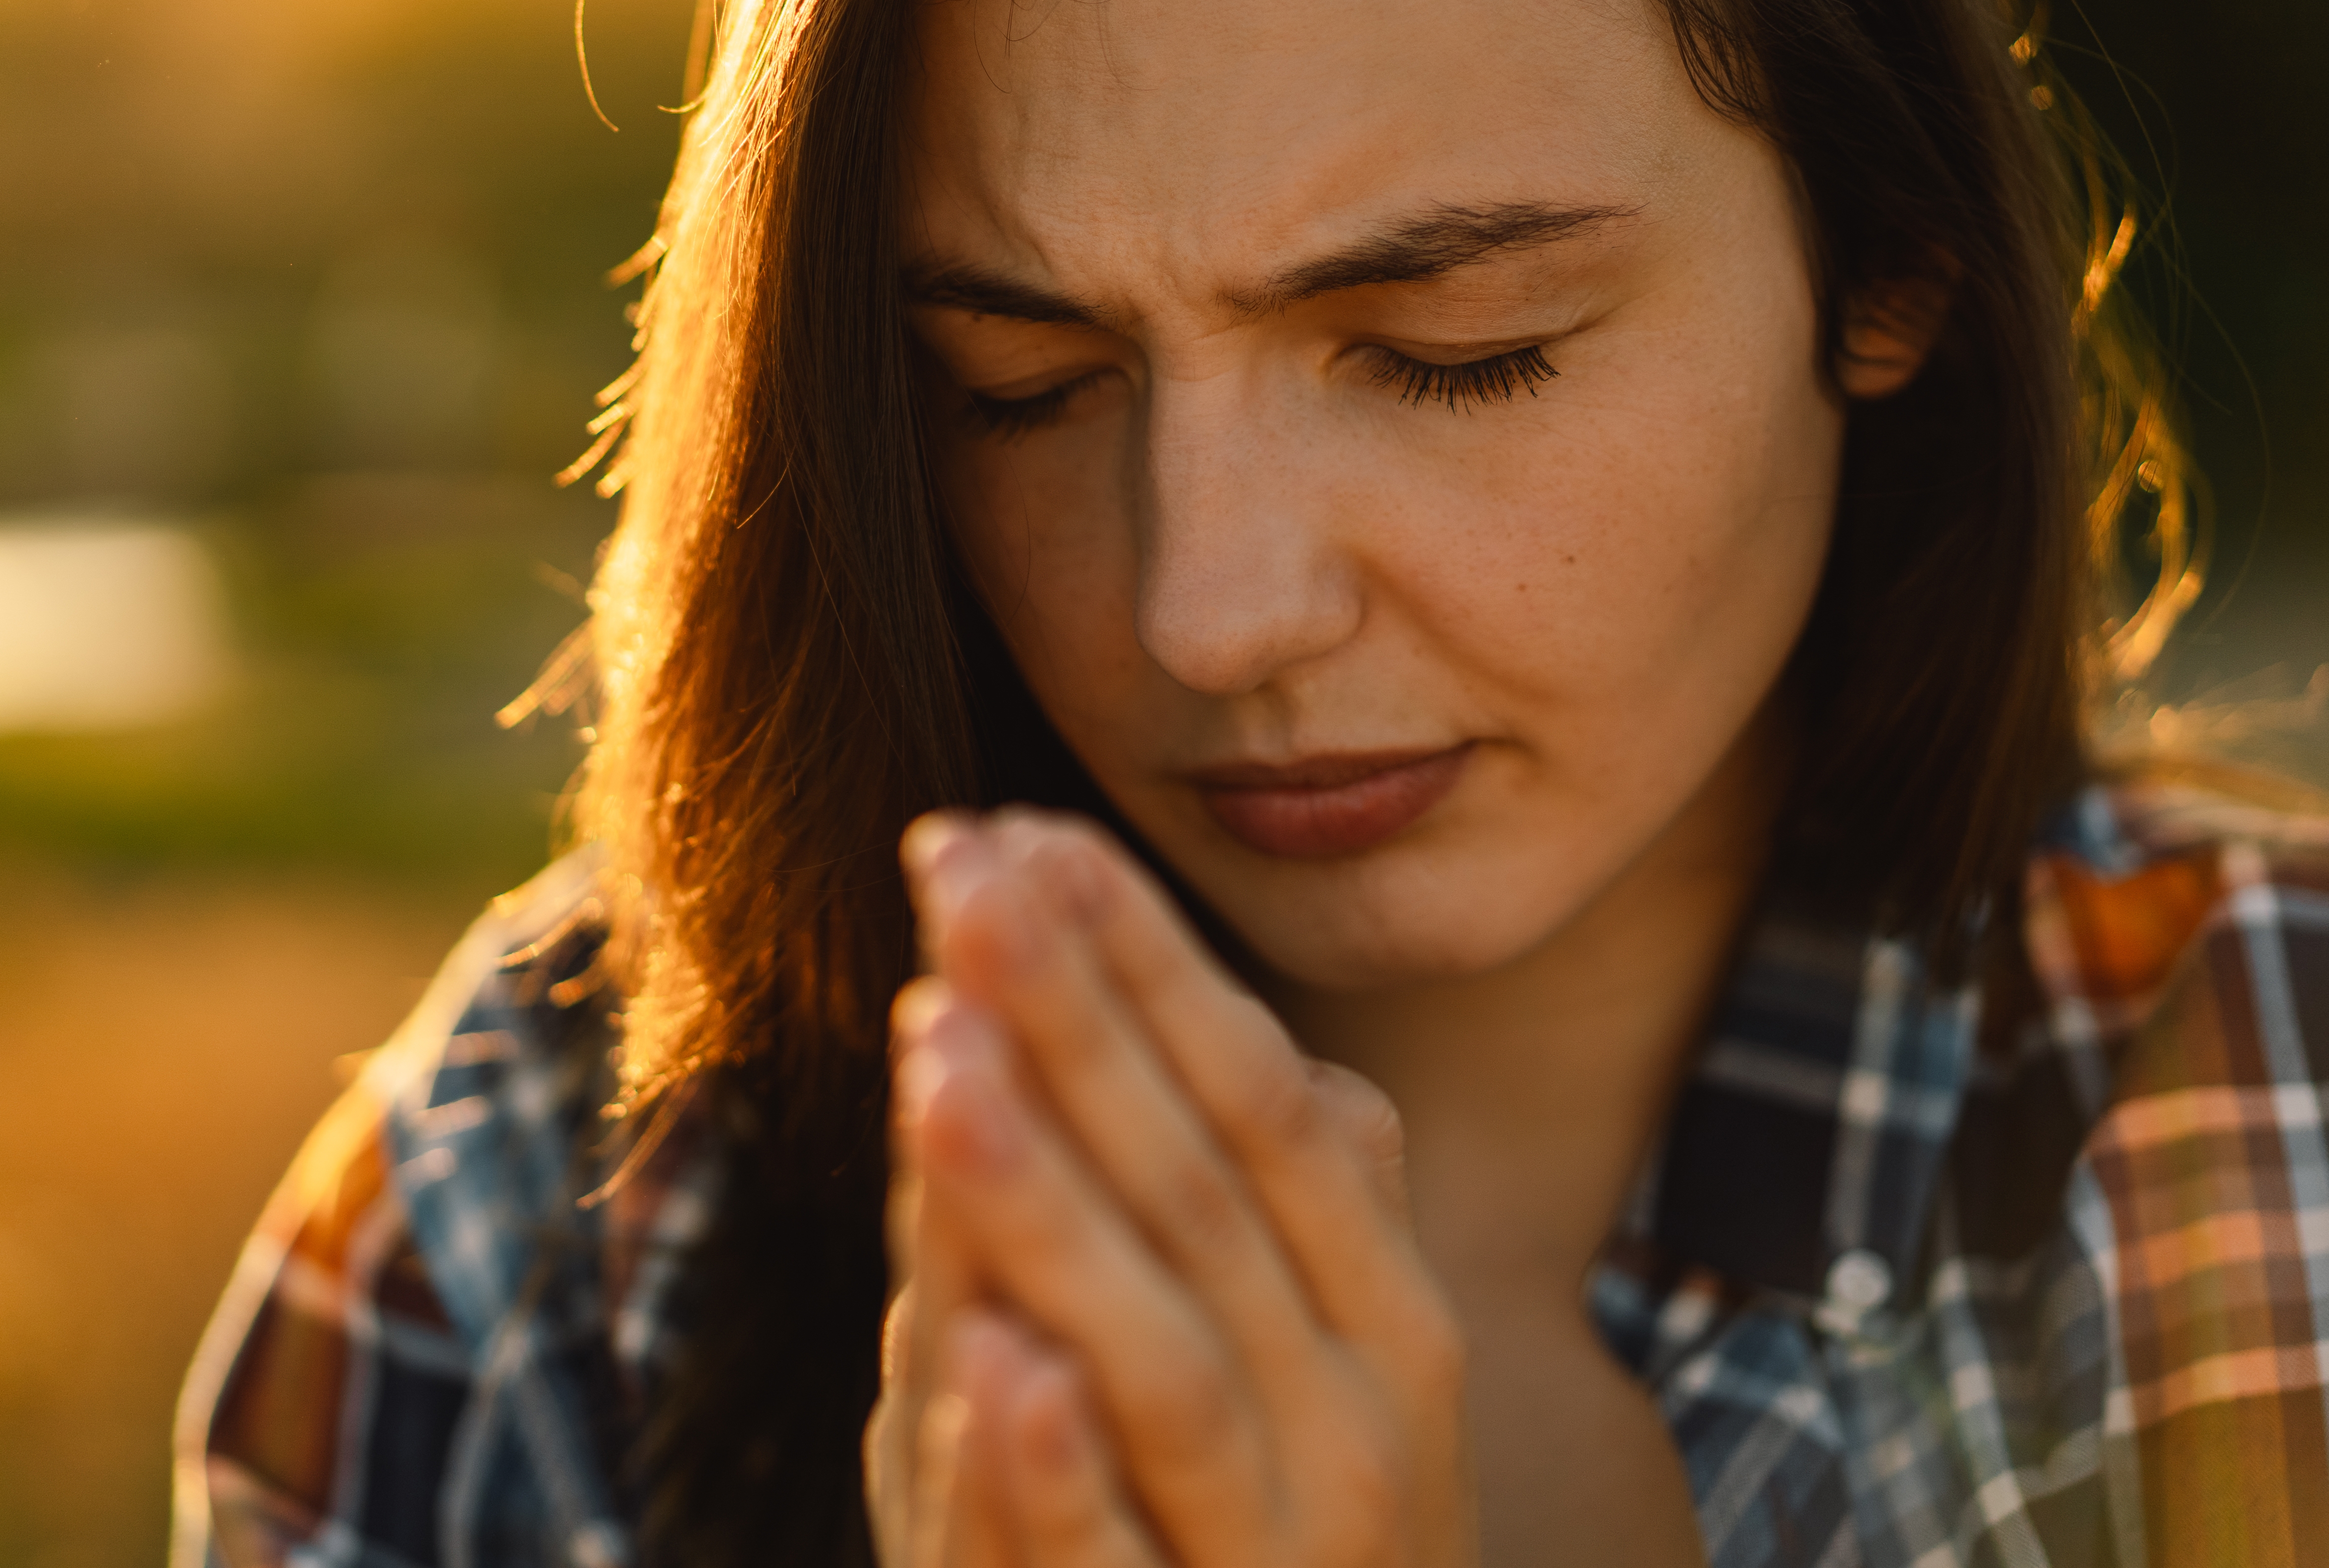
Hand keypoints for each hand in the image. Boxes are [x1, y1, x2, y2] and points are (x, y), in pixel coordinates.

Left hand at [864, 808, 1474, 1567]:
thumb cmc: (1297, 1542)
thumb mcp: (1318, 1368)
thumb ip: (1289, 1217)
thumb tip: (1264, 1039)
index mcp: (1385, 1326)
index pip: (1266, 1103)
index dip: (1151, 967)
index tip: (1034, 833)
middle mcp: (1357, 1426)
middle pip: (1208, 1192)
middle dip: (1082, 1022)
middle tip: (962, 867)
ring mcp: (1277, 1552)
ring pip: (1161, 1354)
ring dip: (1052, 1204)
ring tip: (944, 1059)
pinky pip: (1120, 1559)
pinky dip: (1056, 1466)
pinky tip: (996, 1360)